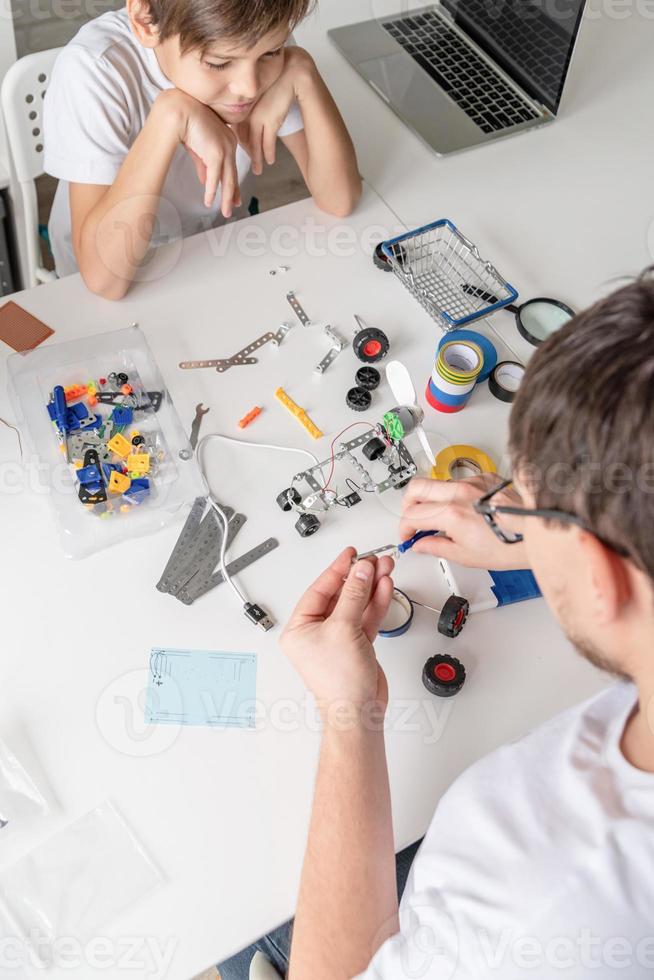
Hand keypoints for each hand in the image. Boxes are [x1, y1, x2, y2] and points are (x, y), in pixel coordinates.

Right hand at [160, 89, 241, 215]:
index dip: (232, 183)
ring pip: (227, 179)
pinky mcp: (217, 153)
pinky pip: (215, 177)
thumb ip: (203, 166)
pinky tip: (209, 202)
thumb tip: (206, 182)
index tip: (234, 197)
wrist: (179, 110)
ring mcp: (225, 149)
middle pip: (232, 174)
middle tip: (234, 206)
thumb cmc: (185, 124)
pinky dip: (212, 191)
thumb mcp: (197, 148)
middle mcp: (230, 144)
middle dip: (233, 193)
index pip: (231, 166)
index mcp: (228, 140)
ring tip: (226, 212)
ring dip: (226, 198)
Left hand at [233, 47, 313, 174]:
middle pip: (245, 138)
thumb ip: (260, 106)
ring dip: (257, 159)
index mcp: (246, 104)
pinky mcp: (270, 119)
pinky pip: (267, 141)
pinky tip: (270, 160)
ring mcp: (259, 116)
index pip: (239, 129)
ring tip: (258, 170)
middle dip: (248, 154)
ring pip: (254, 143)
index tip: (246, 152)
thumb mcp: (266, 94)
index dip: (243, 143)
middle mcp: (249, 111)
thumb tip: (259, 119)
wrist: (292, 72)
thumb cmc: (281, 81)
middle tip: (252, 166)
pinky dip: (268, 153)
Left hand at [280, 548, 393, 720]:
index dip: (337, 570)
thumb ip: (354, 596)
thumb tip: (360, 571)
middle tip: (373, 561)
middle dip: (358, 577)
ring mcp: (338, 638)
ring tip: (384, 569)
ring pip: (355, 604)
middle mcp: (316, 632)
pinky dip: (375, 603)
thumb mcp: (343, 629)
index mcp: (299, 628)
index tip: (350, 554)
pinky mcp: (356, 645)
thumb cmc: (339, 683)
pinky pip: (365, 617)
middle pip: (339, 594)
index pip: (319, 589)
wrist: (358, 711)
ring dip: (370, 587)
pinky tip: (384, 588)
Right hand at [399, 474, 529, 570]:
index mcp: (452, 513)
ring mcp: (473, 481)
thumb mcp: (466, 556)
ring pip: (436, 482)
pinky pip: (459, 481)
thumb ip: (436, 547)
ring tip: (439, 516)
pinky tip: (463, 508)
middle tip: (412, 519)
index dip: (404, 528)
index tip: (408, 536)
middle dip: (407, 505)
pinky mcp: (485, 477)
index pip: (412, 515)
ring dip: (430, 498)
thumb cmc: (509, 545)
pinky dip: (454, 494)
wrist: (536, 532)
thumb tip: (421, 545)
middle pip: (416, 488)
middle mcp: (460, 492)